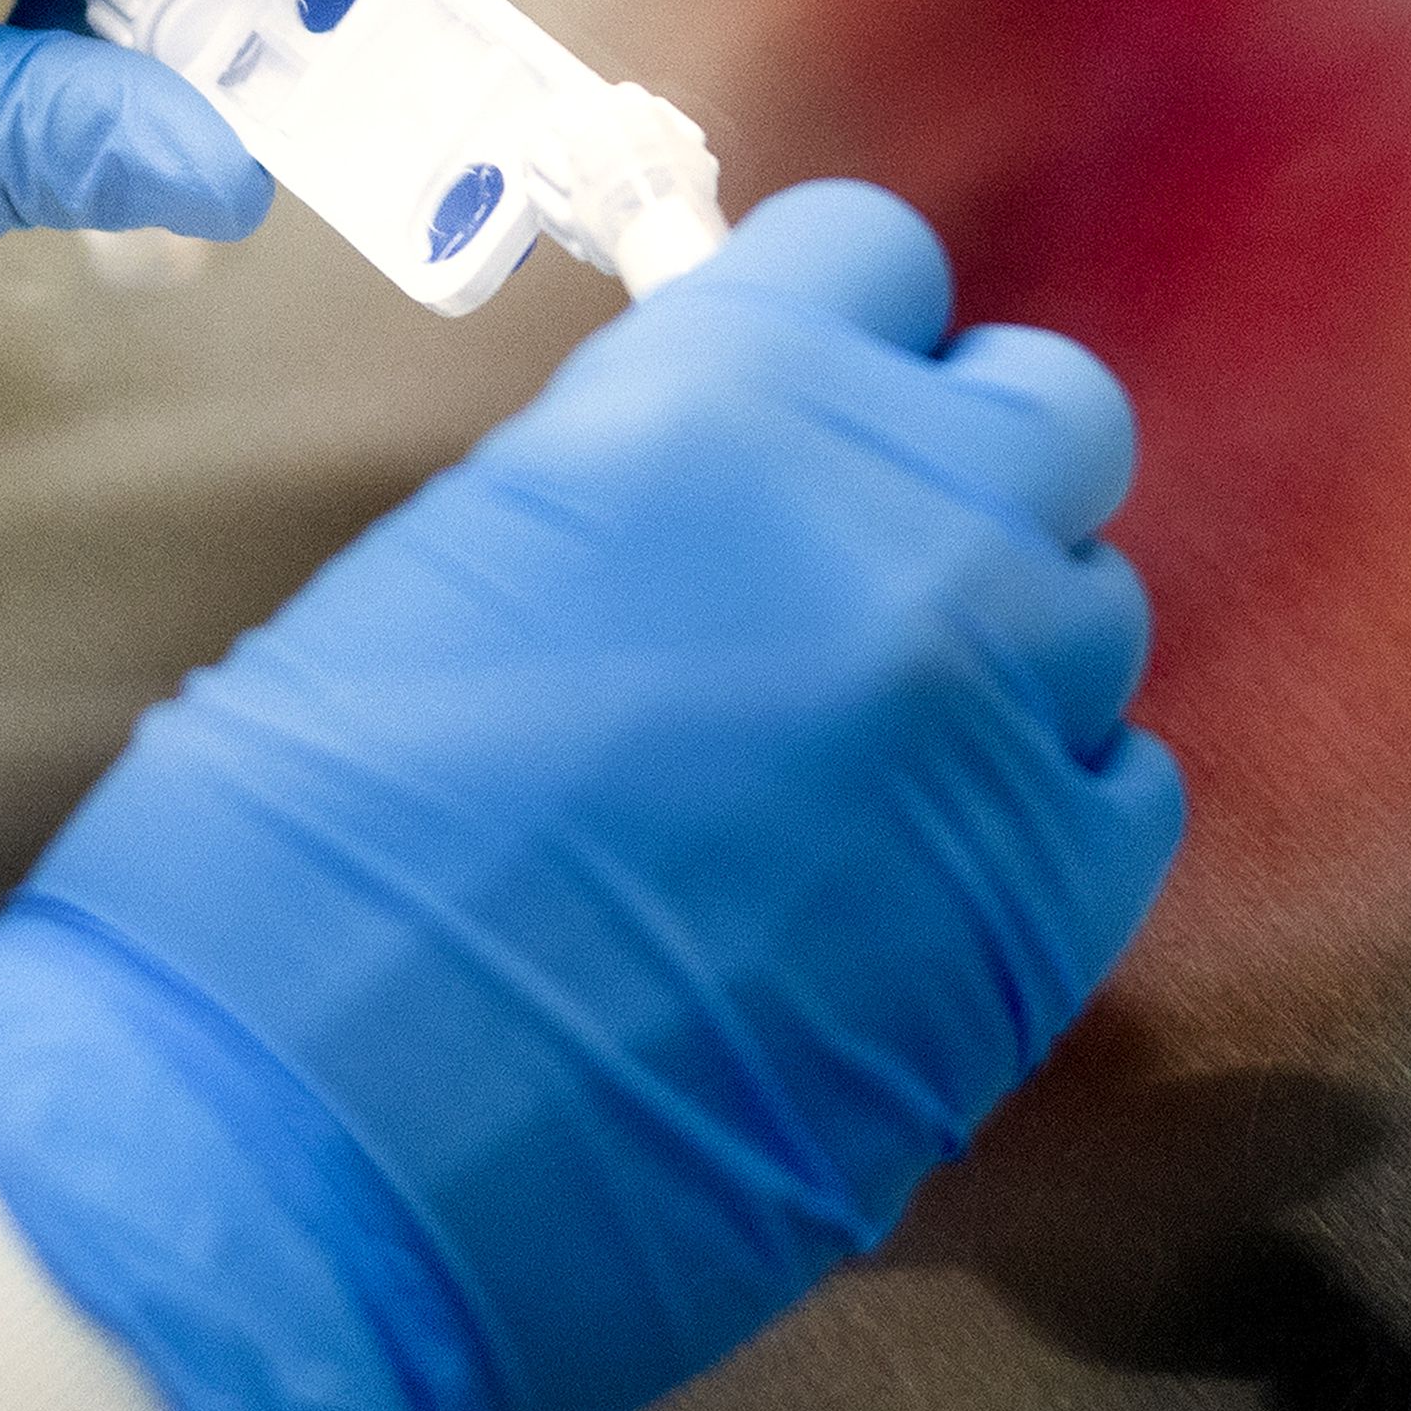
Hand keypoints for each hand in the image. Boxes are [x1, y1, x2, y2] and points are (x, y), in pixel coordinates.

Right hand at [0, 181, 1184, 1410]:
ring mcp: (996, 729)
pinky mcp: (1042, 927)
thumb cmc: (288, 855)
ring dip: (991, 651)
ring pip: (1090, 612)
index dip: (825, 335)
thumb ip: (631, 487)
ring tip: (851, 756)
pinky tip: (911, 873)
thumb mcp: (452, 564)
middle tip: (839, 574)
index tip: (785, 414)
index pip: (878, 262)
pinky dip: (1036, 809)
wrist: (298, 1148)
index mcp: (722, 402)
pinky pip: (1121, 794)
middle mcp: (903, 531)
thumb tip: (716, 501)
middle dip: (954, 468)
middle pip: (1046, 417)